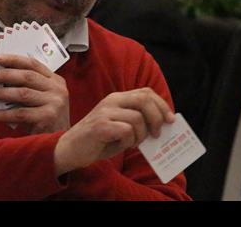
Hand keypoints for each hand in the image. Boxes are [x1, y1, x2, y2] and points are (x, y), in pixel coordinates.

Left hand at [0, 54, 69, 133]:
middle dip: (5, 74)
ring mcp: (54, 103)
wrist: (61, 142)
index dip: (15, 60)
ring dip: (1, 92)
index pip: (33, 64)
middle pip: (27, 76)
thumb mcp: (42, 98)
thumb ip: (29, 87)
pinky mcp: (47, 118)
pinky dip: (3, 114)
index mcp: (56, 81)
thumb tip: (0, 77)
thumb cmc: (46, 119)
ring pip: (23, 93)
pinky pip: (20, 113)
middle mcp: (57, 89)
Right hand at [52, 88, 175, 176]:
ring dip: (141, 135)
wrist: (70, 149)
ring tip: (132, 143)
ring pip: (137, 119)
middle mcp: (111, 101)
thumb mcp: (120, 126)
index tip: (170, 120)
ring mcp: (105, 112)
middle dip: (157, 117)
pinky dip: (129, 141)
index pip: (145, 92)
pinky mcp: (101, 126)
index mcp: (117, 98)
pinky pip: (126, 131)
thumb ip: (137, 121)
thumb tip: (162, 124)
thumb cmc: (99, 140)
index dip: (161, 104)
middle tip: (157, 134)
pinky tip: (121, 145)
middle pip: (144, 100)